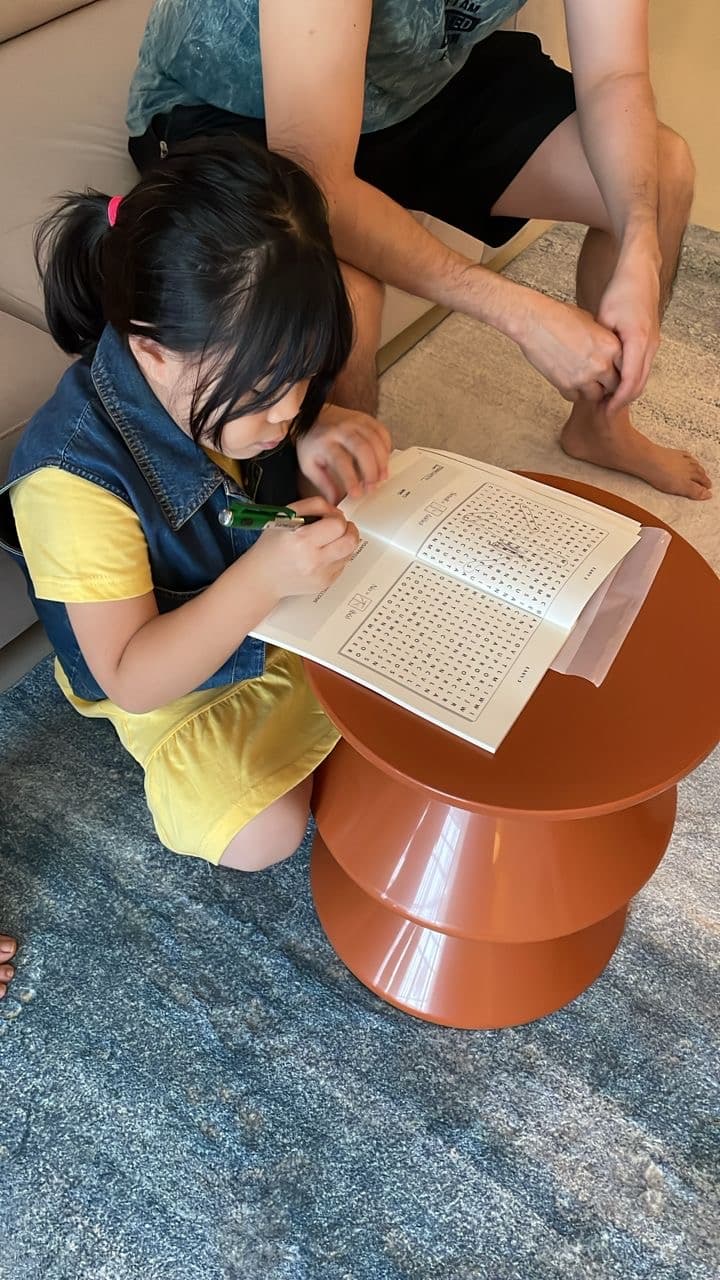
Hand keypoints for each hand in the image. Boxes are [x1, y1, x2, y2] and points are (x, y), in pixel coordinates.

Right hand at [246, 496, 359, 598]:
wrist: (263, 578)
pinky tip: (323, 553)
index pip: (337, 525)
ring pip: (350, 552)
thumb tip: (335, 511)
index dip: (337, 517)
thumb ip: (313, 506)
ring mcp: (321, 575)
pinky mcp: (325, 583)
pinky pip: (343, 565)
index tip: (330, 517)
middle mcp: (313, 560)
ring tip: (330, 539)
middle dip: (348, 529)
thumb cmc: (271, 547)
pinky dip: (337, 556)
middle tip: (340, 527)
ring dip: (344, 542)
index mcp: (302, 541)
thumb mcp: (285, 516)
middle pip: (350, 541)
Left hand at [296, 405, 391, 503]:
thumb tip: (335, 503)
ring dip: (382, 461)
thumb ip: (324, 485)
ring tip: (382, 477)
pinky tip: (383, 460)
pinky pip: (382, 431)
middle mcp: (341, 429)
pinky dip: (386, 448)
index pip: (341, 460)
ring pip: (376, 440)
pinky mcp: (366, 419)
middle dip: (371, 471)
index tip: (357, 494)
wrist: (313, 417)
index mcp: (325, 442)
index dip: (351, 479)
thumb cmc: (312, 443)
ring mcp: (355, 421)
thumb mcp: (310, 466)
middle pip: (363, 448)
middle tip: (372, 488)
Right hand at [517, 292, 622, 402]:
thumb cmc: (559, 317)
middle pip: (614, 386)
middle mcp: (601, 364)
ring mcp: (584, 377)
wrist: (534, 321)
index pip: (626, 369)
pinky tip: (568, 379)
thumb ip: (604, 343)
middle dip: (606, 384)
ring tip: (582, 379)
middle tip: (598, 380)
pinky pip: (576, 398)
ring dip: (590, 390)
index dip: (619, 372)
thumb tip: (608, 354)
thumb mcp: (592, 324)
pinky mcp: (566, 385)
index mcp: (612, 346)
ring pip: (595, 396)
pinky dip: (573, 392)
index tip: (614, 373)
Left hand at [598, 255, 660, 411]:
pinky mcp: (651, 340)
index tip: (604, 410)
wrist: (641, 273)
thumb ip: (601, 344)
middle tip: (603, 412)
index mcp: (638, 341)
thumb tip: (592, 368)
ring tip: (607, 401)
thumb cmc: (621, 291)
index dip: (617, 400)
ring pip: (642, 377)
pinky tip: (614, 382)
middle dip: (622, 402)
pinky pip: (642, 367)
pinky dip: (630, 379)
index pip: (629, 381)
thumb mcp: (604, 318)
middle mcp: (650, 345)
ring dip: (626, 392)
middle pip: (639, 384)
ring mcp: (653, 343)